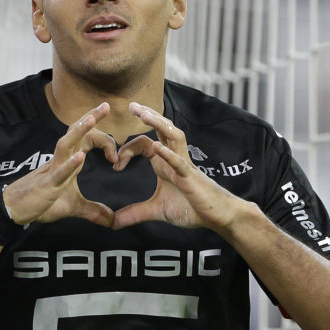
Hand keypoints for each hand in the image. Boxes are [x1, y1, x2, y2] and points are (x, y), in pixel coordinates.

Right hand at [2, 103, 116, 226]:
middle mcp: (61, 159)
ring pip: (66, 144)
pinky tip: (80, 157)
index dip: (103, 142)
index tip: (116, 156)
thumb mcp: (73, 206)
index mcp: (68, 160)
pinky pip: (60, 171)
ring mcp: (53, 169)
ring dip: (79, 131)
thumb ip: (93, 210)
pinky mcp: (48, 184)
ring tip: (91, 119)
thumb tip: (111, 221)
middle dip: (90, 117)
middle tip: (105, 104)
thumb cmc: (42, 202)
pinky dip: (70, 164)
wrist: (15, 210)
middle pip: (76, 132)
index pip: (87, 140)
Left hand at [112, 102, 242, 231]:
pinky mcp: (190, 178)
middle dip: (148, 115)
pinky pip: (179, 163)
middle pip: (162, 129)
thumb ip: (134, 214)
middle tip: (132, 105)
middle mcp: (174, 158)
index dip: (127, 150)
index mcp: (164, 163)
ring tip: (144, 114)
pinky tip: (157, 147)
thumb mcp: (156, 211)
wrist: (217, 217)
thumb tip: (112, 224)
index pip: (144, 144)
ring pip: (173, 136)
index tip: (115, 165)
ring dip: (159, 124)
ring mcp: (184, 165)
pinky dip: (168, 155)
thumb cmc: (191, 208)